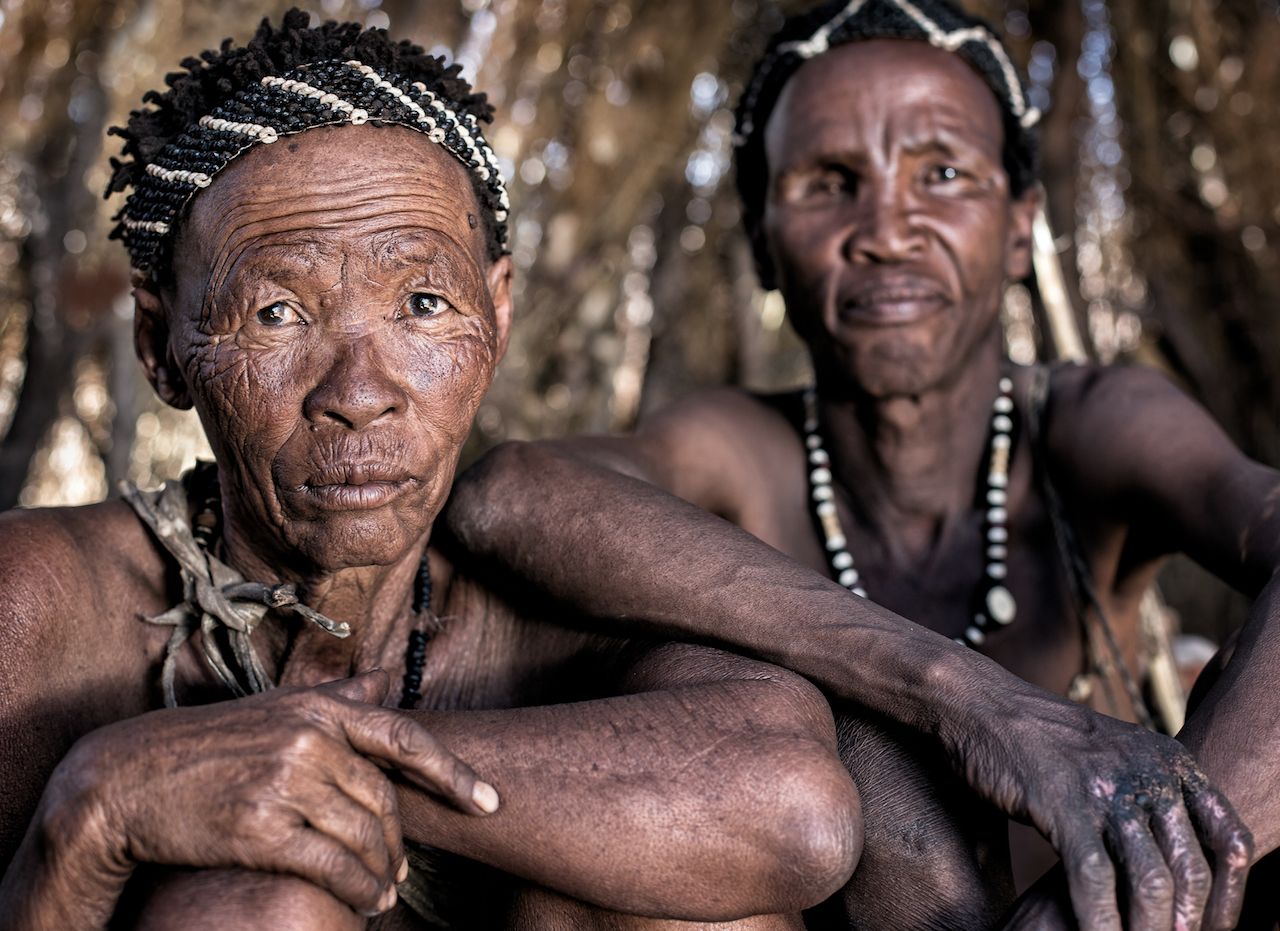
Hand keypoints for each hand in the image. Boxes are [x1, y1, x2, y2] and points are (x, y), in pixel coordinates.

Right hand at [44, 670, 497, 916]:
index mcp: (318, 708)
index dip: (453, 773)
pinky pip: (333, 868)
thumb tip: (385, 679)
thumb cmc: (206, 744)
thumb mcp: (274, 707)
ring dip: (383, 874)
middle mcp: (309, 739)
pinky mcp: (261, 829)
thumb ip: (335, 696)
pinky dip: (358, 892)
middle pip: (385, 800)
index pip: (405, 738)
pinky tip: (364, 904)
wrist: (124, 780)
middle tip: (403, 872)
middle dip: (401, 843)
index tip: (490, 801)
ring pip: (364, 838)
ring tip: (384, 895)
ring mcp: (286, 782)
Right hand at [956, 697, 1251, 930]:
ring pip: (1149, 881)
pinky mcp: (1062, 802)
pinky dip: (1100, 919)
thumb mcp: (1114, 755)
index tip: (1213, 928)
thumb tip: (1170, 862)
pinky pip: (1094, 877)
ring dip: (1147, 929)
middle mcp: (1148, 773)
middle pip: (1192, 870)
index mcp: (1170, 761)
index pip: (1229, 840)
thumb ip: (1148, 795)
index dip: (1230, 895)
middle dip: (1188, 922)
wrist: (980, 703)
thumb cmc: (1043, 738)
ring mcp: (1106, 787)